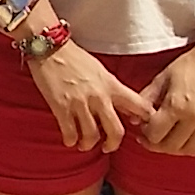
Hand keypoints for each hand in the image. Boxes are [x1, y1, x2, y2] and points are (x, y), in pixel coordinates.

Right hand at [26, 41, 152, 151]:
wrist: (49, 47)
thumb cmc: (75, 58)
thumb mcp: (102, 71)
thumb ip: (115, 91)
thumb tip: (129, 111)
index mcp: (112, 85)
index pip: (140, 107)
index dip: (145, 121)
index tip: (139, 128)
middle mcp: (100, 96)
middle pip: (117, 132)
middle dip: (113, 144)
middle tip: (107, 147)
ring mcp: (80, 103)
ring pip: (92, 136)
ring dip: (88, 144)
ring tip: (83, 144)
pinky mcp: (61, 107)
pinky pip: (70, 133)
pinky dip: (70, 141)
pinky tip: (69, 139)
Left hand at [137, 42, 194, 155]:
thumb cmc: (188, 65)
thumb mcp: (162, 78)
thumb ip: (146, 99)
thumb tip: (134, 120)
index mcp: (176, 105)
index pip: (155, 135)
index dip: (145, 135)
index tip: (143, 129)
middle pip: (170, 146)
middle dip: (156, 144)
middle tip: (151, 137)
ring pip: (189, 151)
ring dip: (175, 149)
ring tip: (168, 139)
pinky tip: (186, 141)